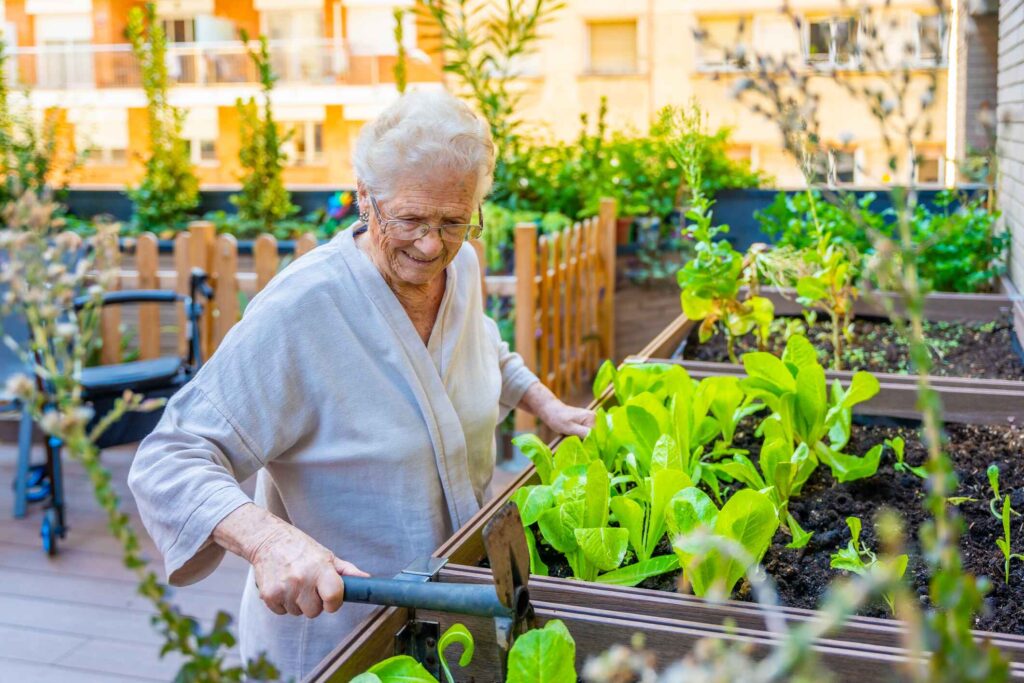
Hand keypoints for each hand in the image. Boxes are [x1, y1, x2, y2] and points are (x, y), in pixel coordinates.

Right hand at [247, 517, 368, 617]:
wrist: (268, 539)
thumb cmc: (300, 548)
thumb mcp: (326, 556)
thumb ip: (347, 571)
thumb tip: (367, 580)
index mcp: (320, 568)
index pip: (334, 598)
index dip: (334, 603)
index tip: (330, 599)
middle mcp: (302, 579)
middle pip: (314, 612)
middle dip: (314, 602)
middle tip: (309, 585)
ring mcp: (284, 588)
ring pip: (298, 612)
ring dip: (297, 602)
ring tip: (294, 582)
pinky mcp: (268, 595)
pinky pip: (282, 612)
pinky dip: (283, 603)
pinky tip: (282, 585)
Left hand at [519, 382, 594, 437]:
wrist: (550, 410)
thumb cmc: (557, 418)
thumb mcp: (570, 428)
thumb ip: (584, 433)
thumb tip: (595, 440)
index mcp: (592, 418)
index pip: (596, 436)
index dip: (589, 443)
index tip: (579, 446)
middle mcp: (594, 418)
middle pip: (593, 436)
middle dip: (584, 441)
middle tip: (572, 441)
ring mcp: (589, 420)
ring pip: (589, 436)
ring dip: (581, 440)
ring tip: (570, 437)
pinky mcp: (585, 423)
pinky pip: (585, 434)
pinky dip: (579, 437)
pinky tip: (571, 436)